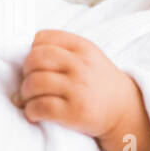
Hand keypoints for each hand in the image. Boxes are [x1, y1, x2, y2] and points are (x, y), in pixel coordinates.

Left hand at [12, 30, 134, 139]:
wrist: (124, 111)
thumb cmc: (99, 83)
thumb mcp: (89, 56)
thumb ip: (63, 49)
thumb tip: (25, 55)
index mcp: (83, 48)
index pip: (43, 38)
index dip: (32, 50)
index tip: (34, 63)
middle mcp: (81, 66)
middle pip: (35, 59)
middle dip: (25, 71)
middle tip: (29, 81)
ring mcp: (78, 89)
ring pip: (34, 83)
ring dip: (25, 93)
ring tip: (29, 99)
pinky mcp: (74, 112)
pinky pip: (40, 107)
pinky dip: (31, 111)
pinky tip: (34, 112)